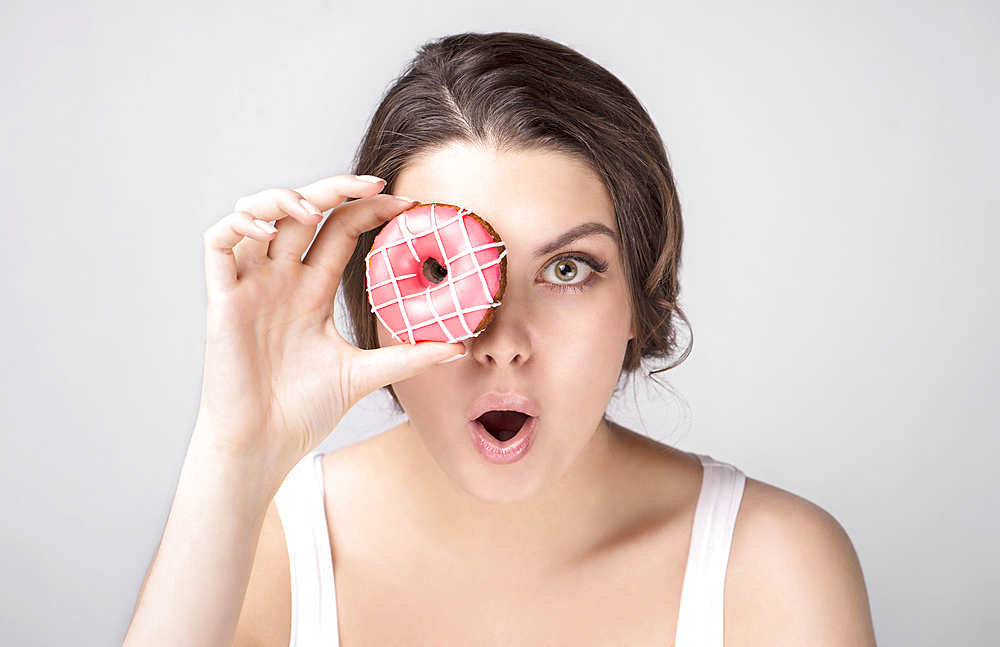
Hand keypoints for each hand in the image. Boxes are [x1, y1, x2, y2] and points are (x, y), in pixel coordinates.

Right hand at [195, 175, 464, 472]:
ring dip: (284, 198)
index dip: (367, 209)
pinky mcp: (222, 299)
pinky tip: (266, 230)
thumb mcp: (365, 374)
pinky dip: (239, 224)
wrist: (264, 445)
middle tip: (373, 184)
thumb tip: (459, 345)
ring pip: (256, 213)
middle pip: (302, 211)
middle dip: (335, 188)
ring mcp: (251, 285)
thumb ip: (407, 356)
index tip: (406, 204)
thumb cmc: (304, 410)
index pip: (339, 230)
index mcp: (312, 290)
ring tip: (314, 208)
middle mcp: (282, 279)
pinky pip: (218, 243)